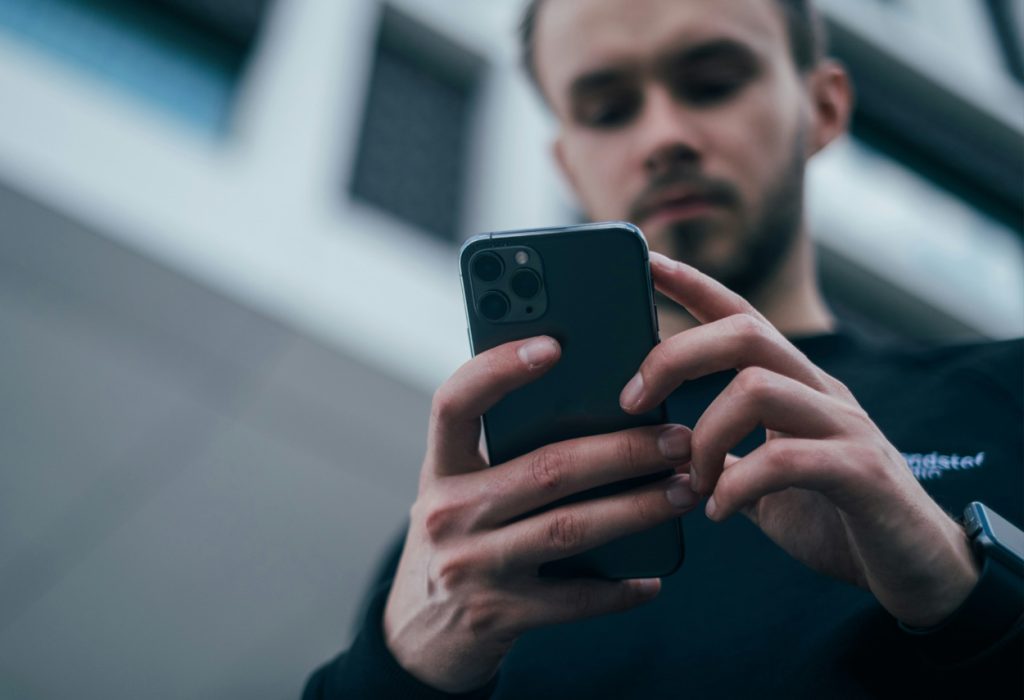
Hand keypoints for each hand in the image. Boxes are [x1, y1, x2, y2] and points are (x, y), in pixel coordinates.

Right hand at [383, 336, 700, 692]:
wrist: (417, 638)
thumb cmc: (457, 542)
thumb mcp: (460, 492)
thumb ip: (503, 456)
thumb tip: (599, 411)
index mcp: (440, 469)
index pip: (455, 402)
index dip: (498, 369)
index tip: (553, 344)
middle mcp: (448, 513)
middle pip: (546, 468)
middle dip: (622, 449)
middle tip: (677, 438)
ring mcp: (471, 567)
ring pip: (570, 527)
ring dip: (637, 508)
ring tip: (683, 491)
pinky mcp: (497, 616)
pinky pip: (573, 600)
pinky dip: (618, 589)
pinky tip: (651, 578)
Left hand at [619, 252, 978, 627]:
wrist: (920, 572)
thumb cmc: (838, 521)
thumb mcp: (766, 483)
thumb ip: (727, 459)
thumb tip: (668, 451)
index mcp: (797, 387)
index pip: (742, 317)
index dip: (694, 285)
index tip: (647, 261)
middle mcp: (822, 393)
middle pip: (744, 333)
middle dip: (675, 356)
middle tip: (630, 400)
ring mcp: (846, 428)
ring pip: (758, 387)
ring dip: (704, 436)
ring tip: (691, 482)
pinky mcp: (863, 473)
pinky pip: (785, 459)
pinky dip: (737, 486)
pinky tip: (719, 512)